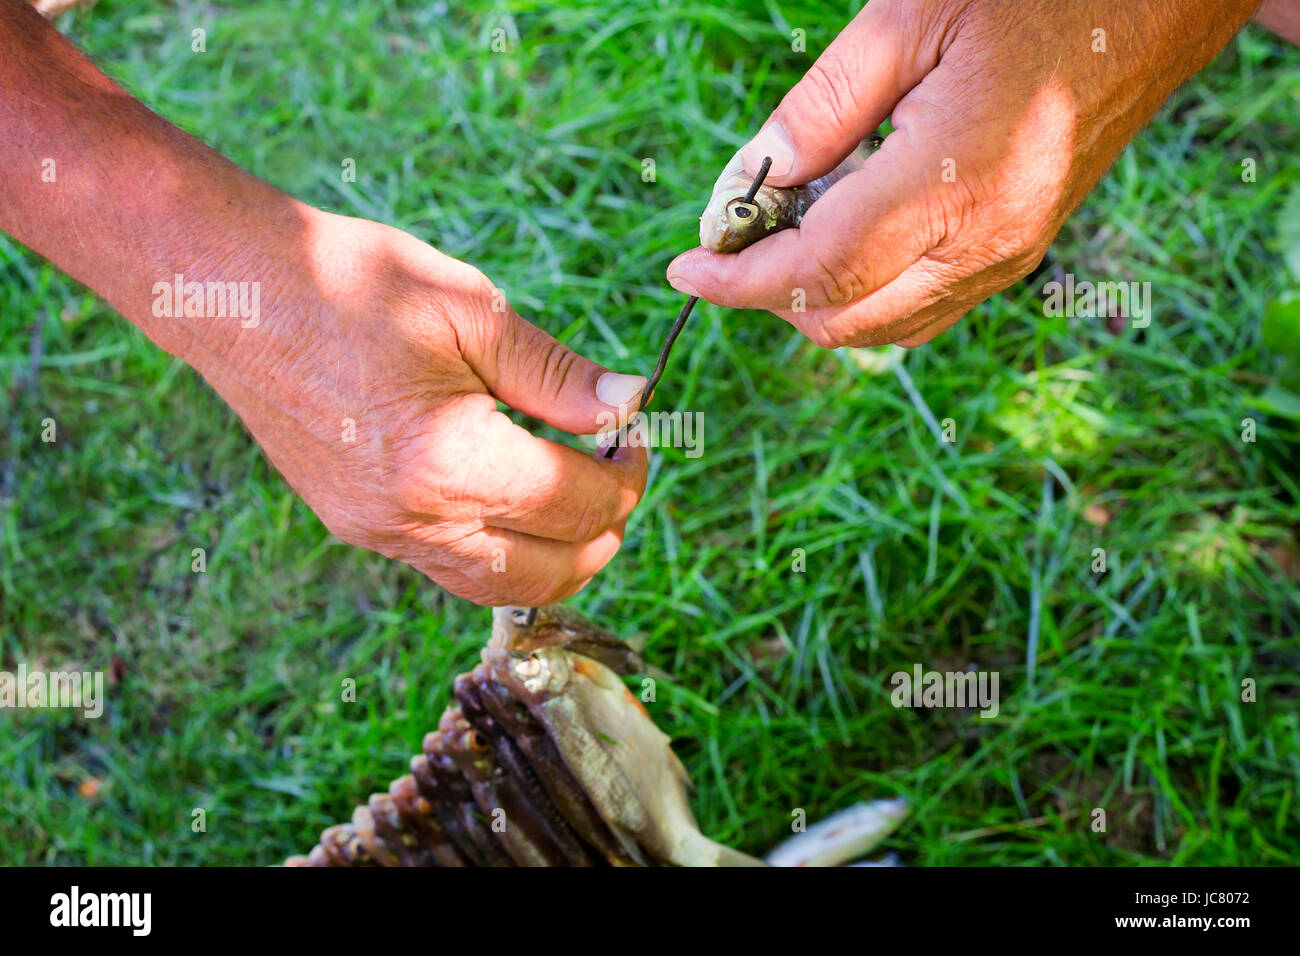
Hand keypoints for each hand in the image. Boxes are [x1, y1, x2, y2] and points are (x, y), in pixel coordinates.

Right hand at [184, 212, 648, 605]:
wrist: (233, 290)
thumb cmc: (351, 282)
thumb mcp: (472, 311)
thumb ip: (558, 375)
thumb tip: (629, 404)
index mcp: (449, 464)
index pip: (575, 503)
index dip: (627, 472)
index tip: (637, 431)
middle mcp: (412, 520)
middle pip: (546, 572)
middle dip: (605, 530)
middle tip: (621, 473)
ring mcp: (377, 533)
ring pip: (495, 587)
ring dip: (555, 557)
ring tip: (578, 497)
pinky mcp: (353, 525)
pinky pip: (448, 567)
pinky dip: (501, 551)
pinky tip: (514, 501)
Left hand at [667, 0, 1259, 347]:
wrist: (1150, 7)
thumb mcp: (907, 19)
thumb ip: (820, 109)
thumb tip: (751, 180)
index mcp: (954, 181)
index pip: (818, 270)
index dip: (740, 281)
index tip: (686, 269)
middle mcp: (984, 244)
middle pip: (842, 319)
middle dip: (769, 294)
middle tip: (735, 234)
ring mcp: (1007, 259)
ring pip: (881, 328)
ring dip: (815, 297)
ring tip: (792, 223)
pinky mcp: (1017, 256)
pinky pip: (921, 311)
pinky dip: (864, 292)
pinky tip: (849, 230)